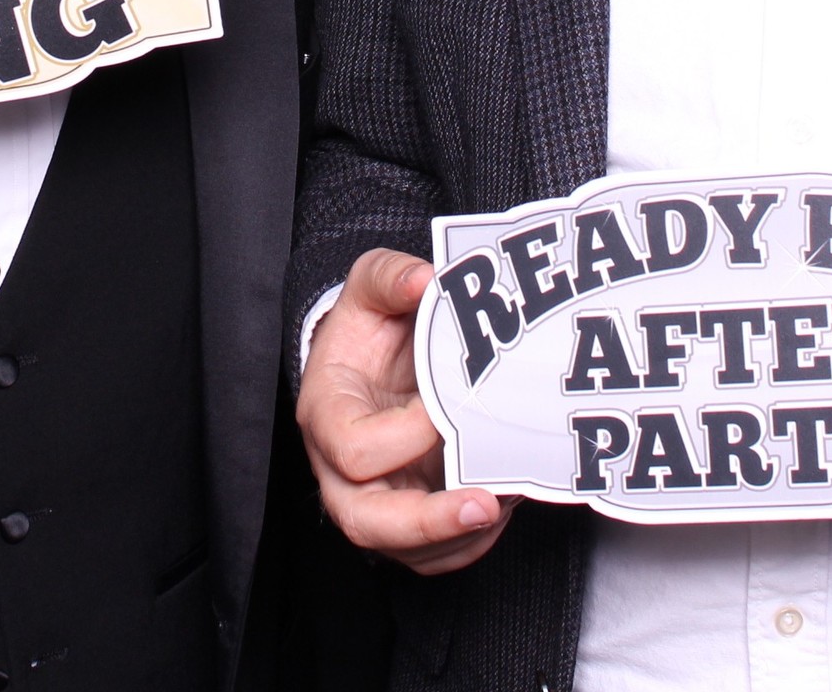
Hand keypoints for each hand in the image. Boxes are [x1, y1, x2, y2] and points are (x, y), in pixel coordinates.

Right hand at [295, 247, 514, 573]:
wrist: (373, 359)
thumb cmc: (368, 329)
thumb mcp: (370, 288)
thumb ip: (391, 276)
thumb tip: (423, 280)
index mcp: (325, 415)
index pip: (352, 449)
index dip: (401, 436)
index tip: (443, 409)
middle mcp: (339, 470)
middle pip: (364, 523)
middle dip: (428, 522)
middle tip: (485, 502)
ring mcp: (373, 499)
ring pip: (406, 550)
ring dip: (459, 536)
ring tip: (506, 500)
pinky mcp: (406, 518)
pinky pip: (434, 556)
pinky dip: (471, 542)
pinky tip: (502, 506)